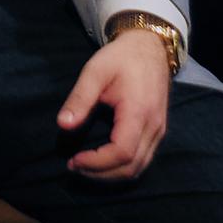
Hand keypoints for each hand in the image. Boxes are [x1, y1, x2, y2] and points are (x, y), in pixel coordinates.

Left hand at [56, 28, 170, 180]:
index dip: (97, 163)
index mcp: (139, 112)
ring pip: (139, 167)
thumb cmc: (121, 57)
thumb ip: (80, 98)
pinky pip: (143, 159)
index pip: (122, 152)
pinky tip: (102, 161)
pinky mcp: (158, 131)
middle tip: (74, 166)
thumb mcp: (95, 71)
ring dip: (111, 174)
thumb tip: (63, 125)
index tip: (73, 159)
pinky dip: (122, 167)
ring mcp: (159, 131)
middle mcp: (154, 127)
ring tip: (84, 166)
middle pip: (132, 167)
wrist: (149, 47)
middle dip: (101, 174)